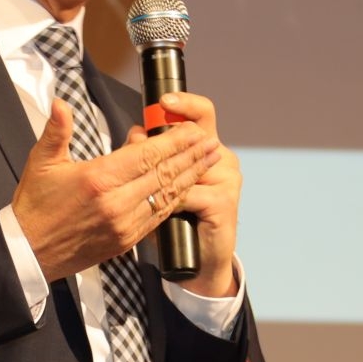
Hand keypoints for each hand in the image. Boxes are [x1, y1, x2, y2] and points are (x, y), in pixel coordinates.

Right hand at [13, 99, 221, 282]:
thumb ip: (56, 130)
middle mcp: (116, 203)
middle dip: (191, 156)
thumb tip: (61, 103)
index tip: (193, 129)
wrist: (29, 252)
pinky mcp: (126, 241)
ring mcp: (124, 224)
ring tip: (210, 161)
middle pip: (164, 174)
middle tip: (211, 142)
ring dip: (191, 176)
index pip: (147, 155)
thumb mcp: (41, 162)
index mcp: (98, 179)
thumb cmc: (35, 205)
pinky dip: (176, 199)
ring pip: (167, 196)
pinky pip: (159, 217)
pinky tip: (188, 187)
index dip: (174, 142)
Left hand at [128, 91, 239, 297]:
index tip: (164, 99)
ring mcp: (227, 180)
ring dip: (161, 174)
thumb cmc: (177, 219)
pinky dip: (170, 203)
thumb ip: (150, 157)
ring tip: (138, 182)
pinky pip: (188, 194)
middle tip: (134, 141)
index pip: (201, 114)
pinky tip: (160, 213)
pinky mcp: (224, 203)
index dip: (185, 103)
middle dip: (160, 140)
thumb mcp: (162, 184)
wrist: (200, 261)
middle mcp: (222, 158)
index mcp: (208, 148)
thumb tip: (136, 133)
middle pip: (193, 134)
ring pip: (186, 165)